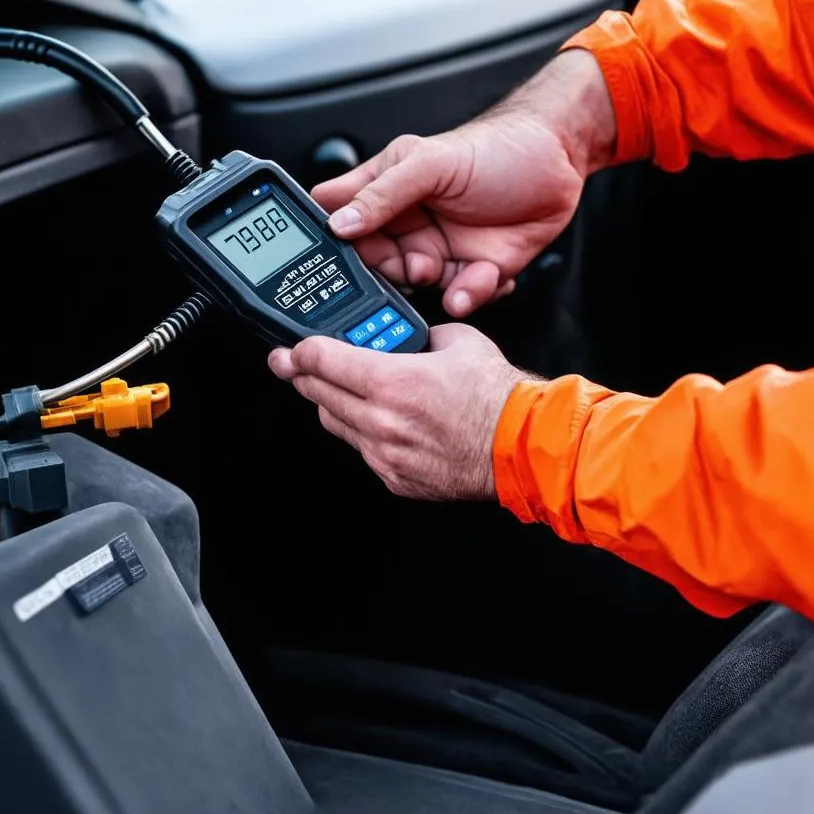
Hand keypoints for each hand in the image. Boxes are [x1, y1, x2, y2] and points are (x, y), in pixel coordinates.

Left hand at [268, 324, 529, 500]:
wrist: (524, 447)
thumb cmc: (498, 398)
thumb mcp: (457, 341)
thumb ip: (420, 335)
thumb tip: (408, 336)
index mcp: (391, 381)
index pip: (320, 361)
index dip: (299, 351)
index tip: (290, 350)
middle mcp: (380, 420)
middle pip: (318, 394)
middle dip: (303, 376)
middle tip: (294, 366)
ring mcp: (384, 453)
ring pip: (335, 423)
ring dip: (332, 403)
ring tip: (340, 389)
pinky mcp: (395, 478)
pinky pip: (362, 450)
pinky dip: (362, 432)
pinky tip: (377, 420)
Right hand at [313, 50, 614, 314]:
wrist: (560, 162)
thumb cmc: (498, 148)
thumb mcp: (431, 164)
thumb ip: (381, 194)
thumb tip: (338, 225)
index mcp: (384, 191)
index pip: (336, 218)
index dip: (329, 240)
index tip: (340, 255)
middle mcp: (406, 224)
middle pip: (372, 267)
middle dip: (394, 274)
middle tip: (418, 264)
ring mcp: (437, 249)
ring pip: (415, 290)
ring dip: (437, 287)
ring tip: (458, 270)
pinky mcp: (470, 271)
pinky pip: (457, 298)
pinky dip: (471, 294)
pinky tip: (486, 274)